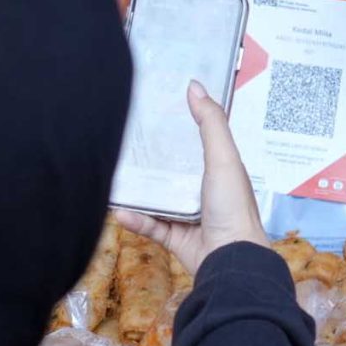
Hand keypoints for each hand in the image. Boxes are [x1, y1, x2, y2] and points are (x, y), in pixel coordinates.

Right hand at [116, 82, 268, 272]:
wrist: (231, 259)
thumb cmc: (232, 206)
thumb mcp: (223, 158)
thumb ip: (210, 123)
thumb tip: (194, 86)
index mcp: (219, 171)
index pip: (196, 144)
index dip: (179, 128)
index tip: (154, 111)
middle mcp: (203, 191)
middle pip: (173, 170)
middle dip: (151, 159)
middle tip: (123, 140)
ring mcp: (188, 216)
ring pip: (157, 198)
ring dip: (137, 190)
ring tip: (113, 175)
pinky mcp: (175, 238)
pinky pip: (150, 225)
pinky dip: (135, 219)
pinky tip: (118, 210)